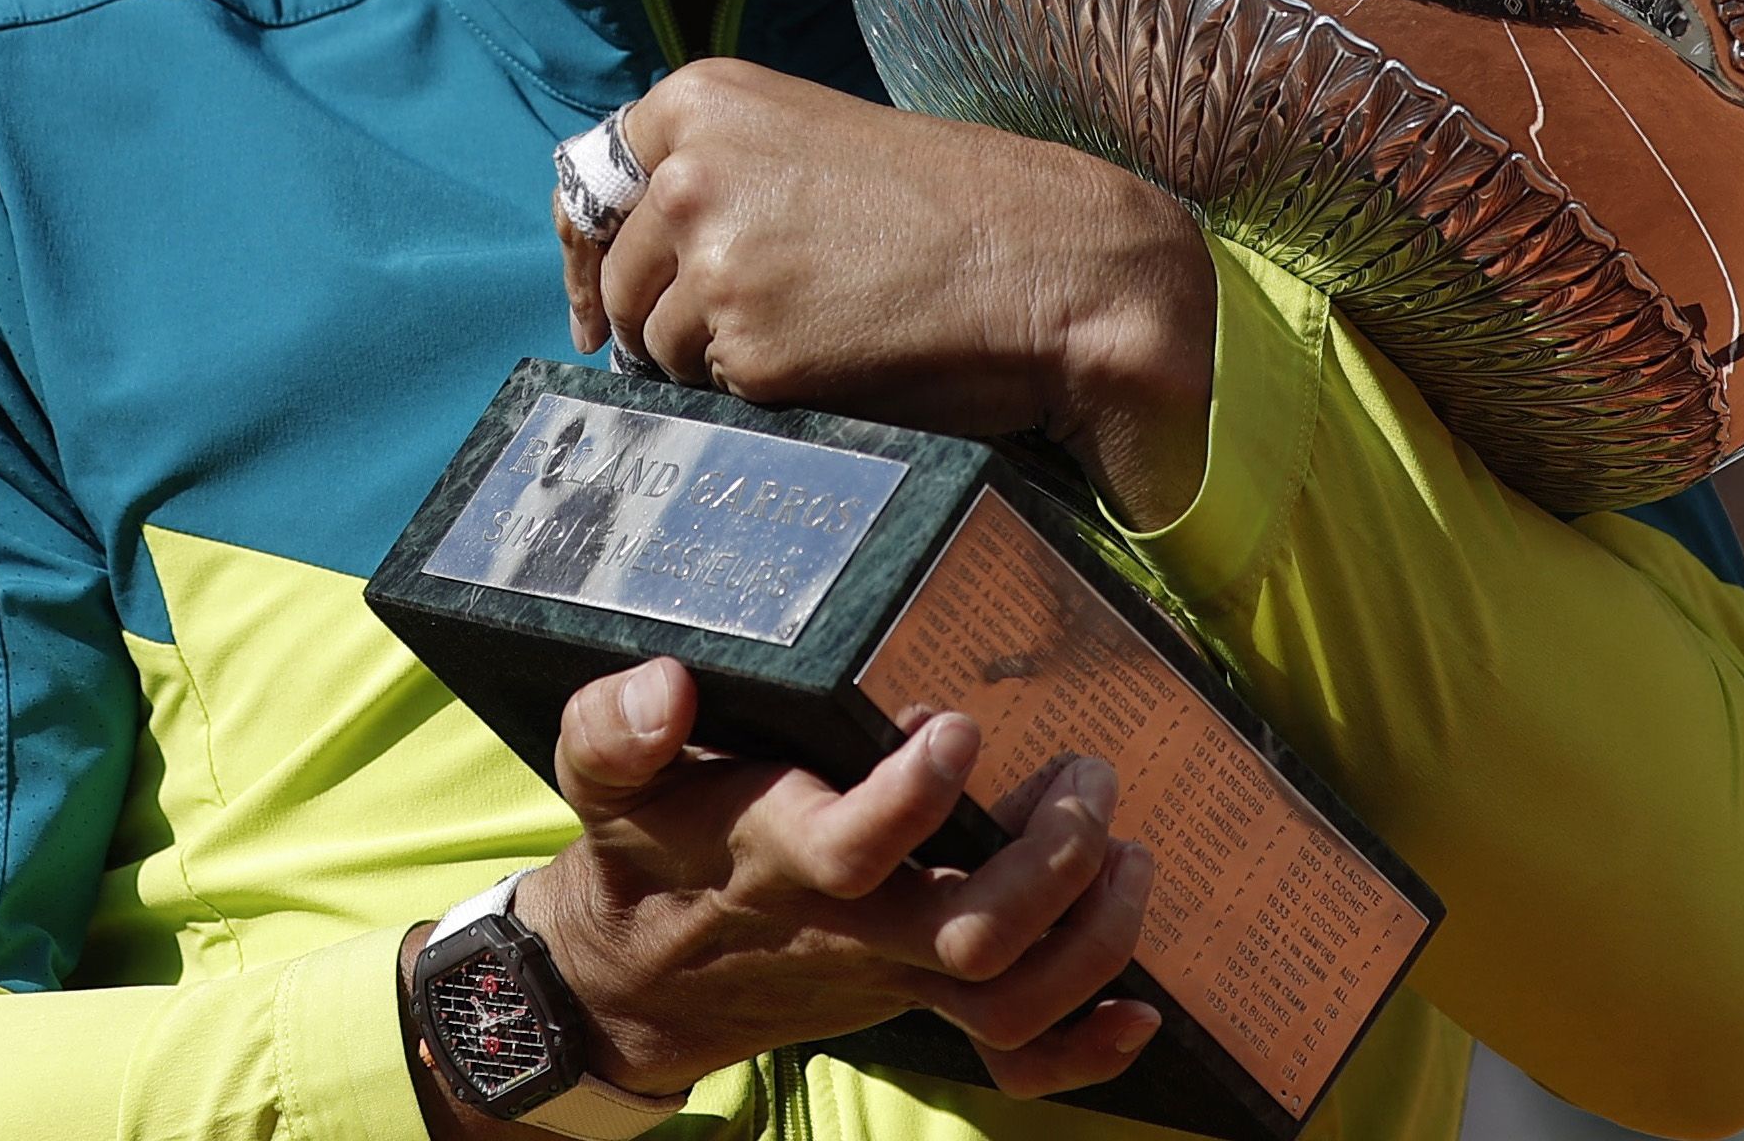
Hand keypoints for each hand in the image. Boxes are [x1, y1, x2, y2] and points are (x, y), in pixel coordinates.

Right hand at [493, 657, 1161, 1101]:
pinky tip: (1140, 1012)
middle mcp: (850, 929)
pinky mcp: (920, 999)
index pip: (852, 848)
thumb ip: (614, 729)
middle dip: (1051, 859)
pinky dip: (1085, 1049)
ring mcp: (894, 974)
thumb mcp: (603, 778)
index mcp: (777, 860)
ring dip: (1094, 936)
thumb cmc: (644, 848)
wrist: (639, 977)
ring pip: (1009, 997)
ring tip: (1129, 852)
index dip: (914, 795)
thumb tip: (665, 686)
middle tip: (1087, 777)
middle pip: (969, 934)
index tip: (957, 723)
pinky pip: (1012, 1057)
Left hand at [555, 61, 1215, 524]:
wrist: (1058, 260)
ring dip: (716, 365)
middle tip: (751, 334)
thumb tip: (639, 264)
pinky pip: (718, 399)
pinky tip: (836, 370)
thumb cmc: (957, 209)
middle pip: (621, 280)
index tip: (596, 305)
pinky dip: (765, 400)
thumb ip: (725, 178)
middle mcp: (691, 174)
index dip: (590, 256)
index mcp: (703, 101)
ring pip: (661, 349)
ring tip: (820, 340)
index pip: (590, 186)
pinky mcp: (749, 351)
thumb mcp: (815, 148)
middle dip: (660, 322)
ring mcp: (714, 263)